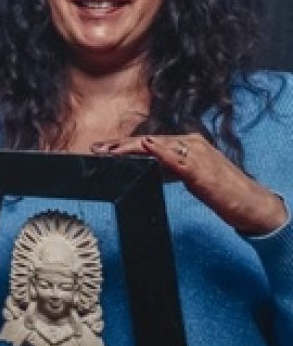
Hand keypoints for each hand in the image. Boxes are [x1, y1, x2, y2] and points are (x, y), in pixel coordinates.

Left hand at [92, 133, 289, 236]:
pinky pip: (177, 157)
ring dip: (131, 147)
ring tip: (109, 150)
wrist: (250, 204)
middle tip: (95, 149)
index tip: (100, 148)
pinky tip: (145, 146)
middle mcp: (191, 143)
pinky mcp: (202, 168)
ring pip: (158, 146)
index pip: (150, 142)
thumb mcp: (188, 177)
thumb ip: (168, 169)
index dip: (124, 145)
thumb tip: (145, 166)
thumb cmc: (220, 190)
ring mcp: (197, 154)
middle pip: (149, 142)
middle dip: (120, 146)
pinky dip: (160, 150)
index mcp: (187, 143)